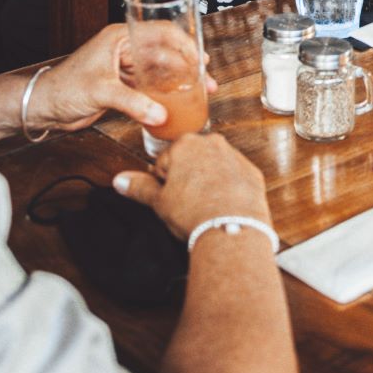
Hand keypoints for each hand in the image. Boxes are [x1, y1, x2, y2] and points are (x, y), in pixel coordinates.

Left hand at [28, 24, 217, 134]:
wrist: (43, 107)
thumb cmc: (63, 89)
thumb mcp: (101, 92)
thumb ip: (132, 103)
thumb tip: (161, 114)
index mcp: (120, 37)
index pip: (160, 32)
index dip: (184, 43)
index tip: (201, 58)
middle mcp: (125, 49)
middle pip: (165, 53)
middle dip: (188, 66)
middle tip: (206, 81)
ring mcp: (125, 68)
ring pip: (161, 72)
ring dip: (180, 82)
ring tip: (200, 93)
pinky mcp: (123, 86)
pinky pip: (151, 87)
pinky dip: (165, 95)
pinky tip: (178, 103)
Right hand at [112, 130, 270, 243]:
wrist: (231, 229)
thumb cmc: (193, 213)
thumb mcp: (159, 201)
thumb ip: (139, 186)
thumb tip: (119, 179)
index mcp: (185, 144)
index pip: (165, 162)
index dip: (165, 184)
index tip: (171, 197)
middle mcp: (212, 143)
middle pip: (191, 161)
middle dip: (187, 179)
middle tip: (187, 203)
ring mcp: (235, 156)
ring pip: (214, 168)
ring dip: (208, 183)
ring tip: (206, 207)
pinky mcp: (252, 172)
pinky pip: (235, 178)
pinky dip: (229, 189)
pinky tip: (224, 207)